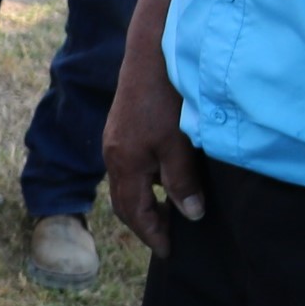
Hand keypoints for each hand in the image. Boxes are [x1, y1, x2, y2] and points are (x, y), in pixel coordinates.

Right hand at [100, 28, 203, 255]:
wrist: (151, 52)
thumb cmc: (166, 98)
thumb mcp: (179, 143)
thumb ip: (182, 181)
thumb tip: (190, 215)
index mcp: (125, 164)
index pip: (134, 213)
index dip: (152, 235)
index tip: (169, 252)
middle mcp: (114, 155)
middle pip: (125, 203)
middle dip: (145, 224)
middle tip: (168, 239)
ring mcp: (116, 140)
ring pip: (128, 184)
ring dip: (146, 203)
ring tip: (170, 212)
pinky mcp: (123, 127)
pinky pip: (131, 166)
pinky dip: (146, 182)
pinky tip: (165, 178)